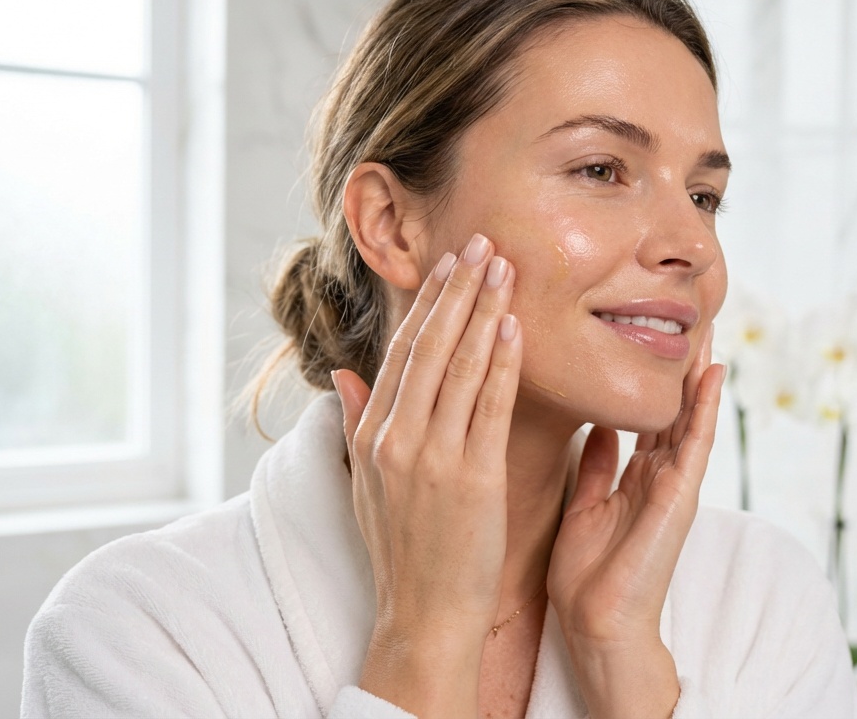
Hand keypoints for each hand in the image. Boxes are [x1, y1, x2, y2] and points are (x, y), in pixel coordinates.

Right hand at [331, 233, 520, 716]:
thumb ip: (356, 421)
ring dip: (484, 310)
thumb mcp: (365, 482)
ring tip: (504, 266)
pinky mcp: (472, 477)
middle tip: (482, 242)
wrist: (425, 613)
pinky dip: (501, 362)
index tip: (448, 264)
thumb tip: (342, 371)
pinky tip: (514, 326)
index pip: (403, 352)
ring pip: (459, 366)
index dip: (428, 304)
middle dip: (457, 290)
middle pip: (430, 346)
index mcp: (374, 435)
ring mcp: (433, 456)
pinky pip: (488, 406)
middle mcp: (398, 438)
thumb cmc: (404, 550)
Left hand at [546, 328, 723, 714]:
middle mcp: (659, 475)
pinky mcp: (682, 497)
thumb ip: (596, 465)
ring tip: (708, 327)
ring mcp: (674, 485)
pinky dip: (705, 407)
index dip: (645, 375)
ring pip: (689, 415)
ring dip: (699, 372)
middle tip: (686, 314)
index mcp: (634, 477)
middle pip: (672, 406)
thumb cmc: (587, 576)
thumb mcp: (585, 505)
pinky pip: (696, 443)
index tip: (642, 330)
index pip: (644, 414)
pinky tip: (713, 372)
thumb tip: (595, 425)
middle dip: (678, 364)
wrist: (597, 623)